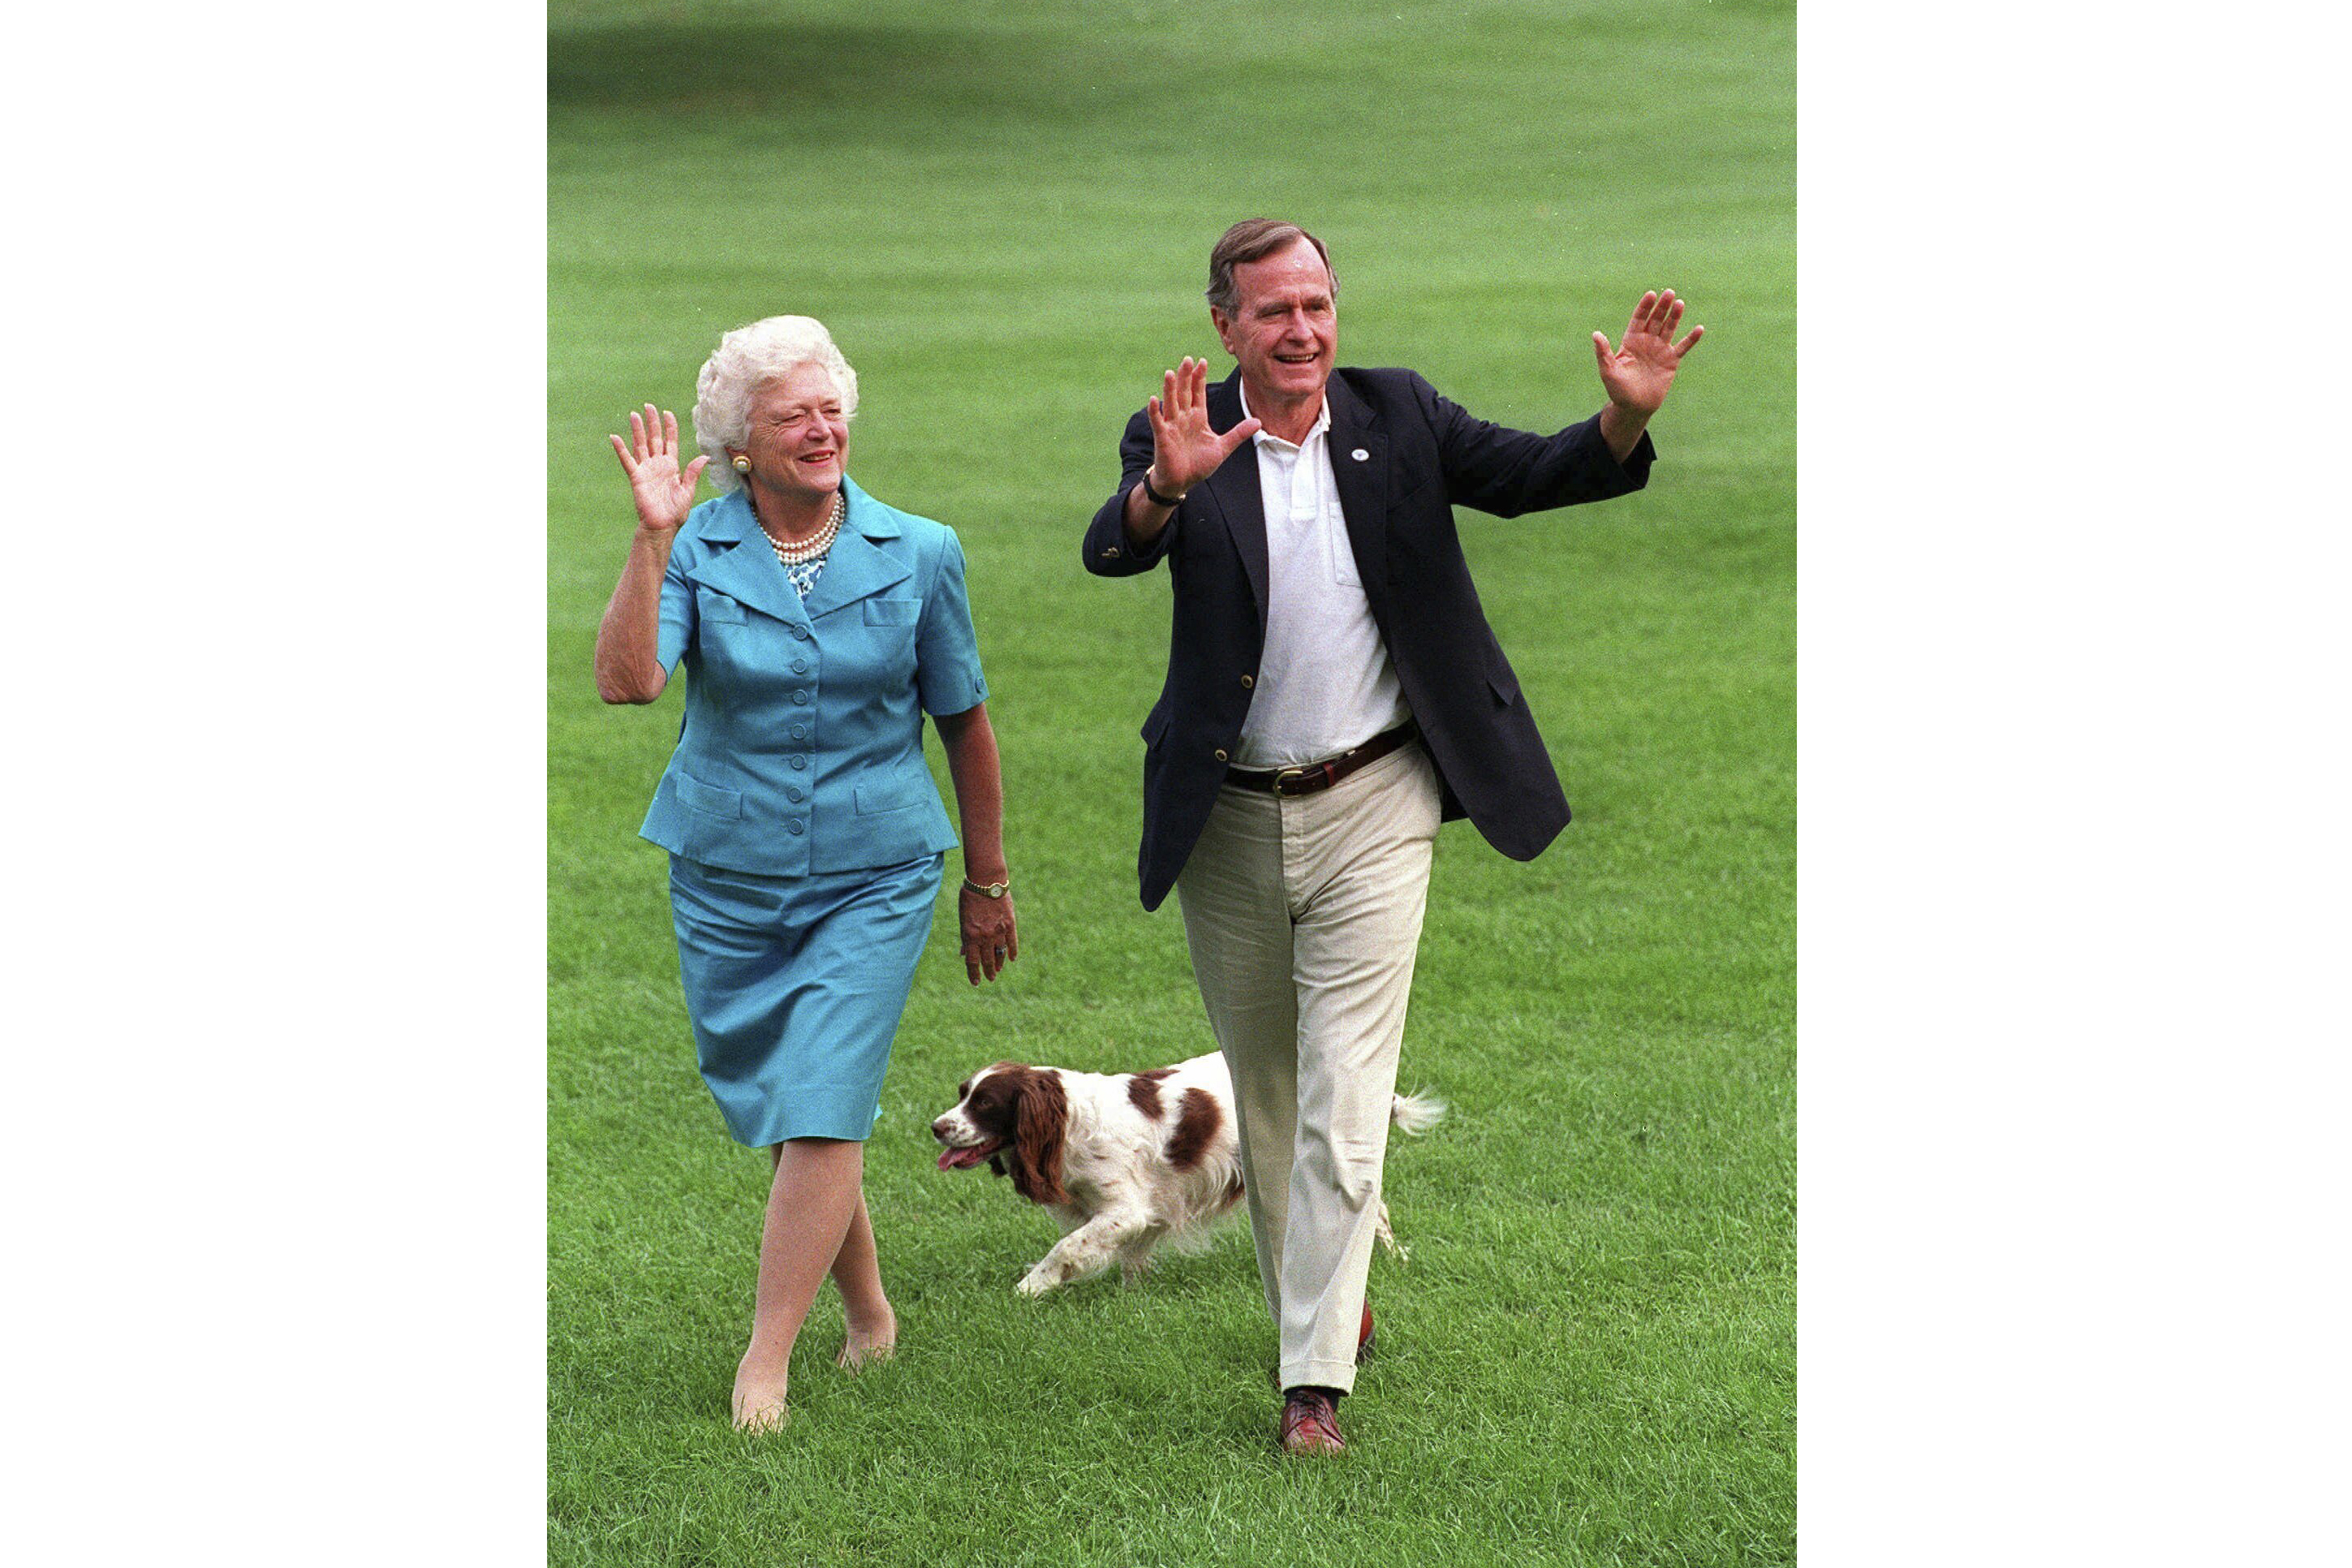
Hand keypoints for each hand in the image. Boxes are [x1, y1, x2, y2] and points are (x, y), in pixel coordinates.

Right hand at [609, 404, 709, 533]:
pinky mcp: (636, 477)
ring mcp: (646, 470)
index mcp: (672, 467)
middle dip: (652, 422)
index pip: (670, 442)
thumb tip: (704, 457)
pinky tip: (615, 437)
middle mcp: (658, 465)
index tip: (667, 413)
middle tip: (648, 406)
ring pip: (641, 445)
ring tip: (633, 414)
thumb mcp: (687, 491)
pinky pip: (627, 461)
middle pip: (654, 439)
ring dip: (637, 430)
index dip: (669, 427)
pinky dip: (621, 449)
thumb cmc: (675, 512)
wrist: (662, 527)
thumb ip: (693, 473)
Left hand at [958, 884, 1017, 984]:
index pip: (972, 961)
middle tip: (990, 978)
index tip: (976, 982)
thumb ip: (965, 937)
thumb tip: (964, 953)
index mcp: (970, 935)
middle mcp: (985, 936)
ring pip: (1000, 954)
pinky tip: (1012, 959)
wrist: (986, 882)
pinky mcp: (1010, 924)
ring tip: (998, 970)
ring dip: (999, 964)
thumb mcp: (963, 919)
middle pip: (986, 960)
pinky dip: (1012, 952)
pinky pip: (1012, 943)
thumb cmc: (970, 898)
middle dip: (988, 971)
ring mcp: (998, 931)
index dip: (973, 974)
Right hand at [1145, 357, 1260, 496]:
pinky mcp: (1162, 437)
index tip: (1203, 361)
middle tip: (1188, 359)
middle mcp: (1184, 418)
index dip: (1200, 378)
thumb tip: (1258, 422)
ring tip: (1170, 372)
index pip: (1198, 393)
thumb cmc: (1199, 464)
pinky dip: (1155, 411)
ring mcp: (1172, 426)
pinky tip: (1153, 399)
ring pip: (1171, 403)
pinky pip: (1158, 421)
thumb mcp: (1223, 447)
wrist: (1182, 482)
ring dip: (1169, 388)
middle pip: (1184, 393)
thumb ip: (1238, 433)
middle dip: (1186, 377)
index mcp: (1198, 418)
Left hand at [1591, 290, 1704, 416]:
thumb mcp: (1608, 371)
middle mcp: (1646, 342)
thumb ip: (1604, 352)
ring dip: (1675, 316)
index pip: (1639, 319)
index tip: (1651, 294)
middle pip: (1655, 319)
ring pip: (1669, 328)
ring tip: (1680, 303)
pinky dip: (1691, 339)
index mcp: (1631, 341)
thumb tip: (1595, 334)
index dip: (1645, 307)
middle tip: (1669, 293)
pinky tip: (1699, 328)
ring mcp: (1660, 349)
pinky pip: (1683, 347)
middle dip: (1662, 307)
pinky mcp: (1671, 360)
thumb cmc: (1618, 390)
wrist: (1634, 407)